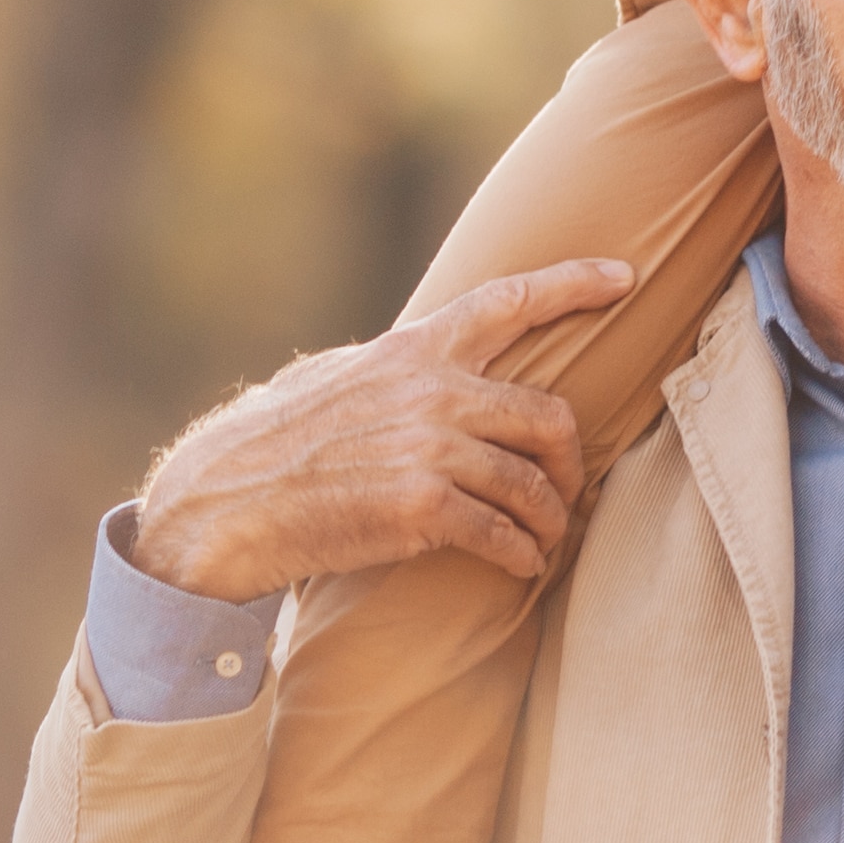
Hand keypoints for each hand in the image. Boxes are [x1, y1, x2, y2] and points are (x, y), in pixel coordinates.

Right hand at [129, 260, 633, 602]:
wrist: (221, 505)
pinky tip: (522, 566)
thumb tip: (415, 363)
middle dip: (569, 459)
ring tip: (546, 540)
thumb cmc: (266, 445)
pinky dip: (523, 554)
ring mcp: (429, 448)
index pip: (507, 303)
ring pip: (532, 482)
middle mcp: (431, 391)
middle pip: (546, 415)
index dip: (572, 284)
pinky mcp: (422, 507)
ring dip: (550, 519)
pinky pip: (502, 532)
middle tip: (567, 488)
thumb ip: (386, 370)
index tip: (622, 276)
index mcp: (411, 351)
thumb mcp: (328, 379)